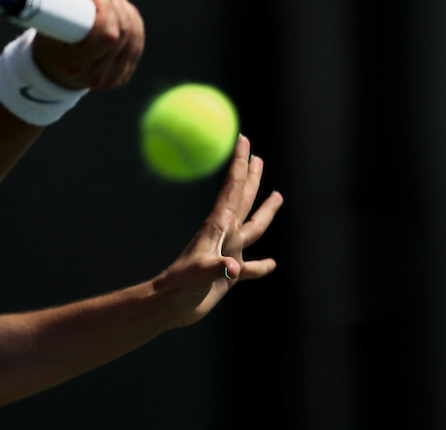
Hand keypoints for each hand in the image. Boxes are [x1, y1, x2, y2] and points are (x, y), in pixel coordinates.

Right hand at [31, 0, 143, 89]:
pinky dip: (132, 22)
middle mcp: (95, 76)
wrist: (55, 66)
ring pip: (134, 36)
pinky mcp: (123, 75)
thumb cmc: (53, 34)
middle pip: (123, 33)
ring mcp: (112, 79)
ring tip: (111, 2)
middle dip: (117, 6)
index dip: (108, 10)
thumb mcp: (53, 9)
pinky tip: (120, 14)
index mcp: (73, 65)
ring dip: (126, 11)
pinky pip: (138, 42)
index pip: (107, 35)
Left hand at [149, 135, 282, 328]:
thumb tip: (234, 268)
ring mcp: (226, 254)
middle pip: (241, 199)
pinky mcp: (228, 276)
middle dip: (250, 177)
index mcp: (217, 227)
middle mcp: (223, 236)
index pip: (232, 188)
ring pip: (251, 227)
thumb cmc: (179, 289)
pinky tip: (271, 263)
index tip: (243, 139)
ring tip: (277, 195)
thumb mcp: (198, 275)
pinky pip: (250, 266)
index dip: (239, 163)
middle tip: (257, 156)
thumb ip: (217, 269)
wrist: (168, 307)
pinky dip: (260, 265)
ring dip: (264, 210)